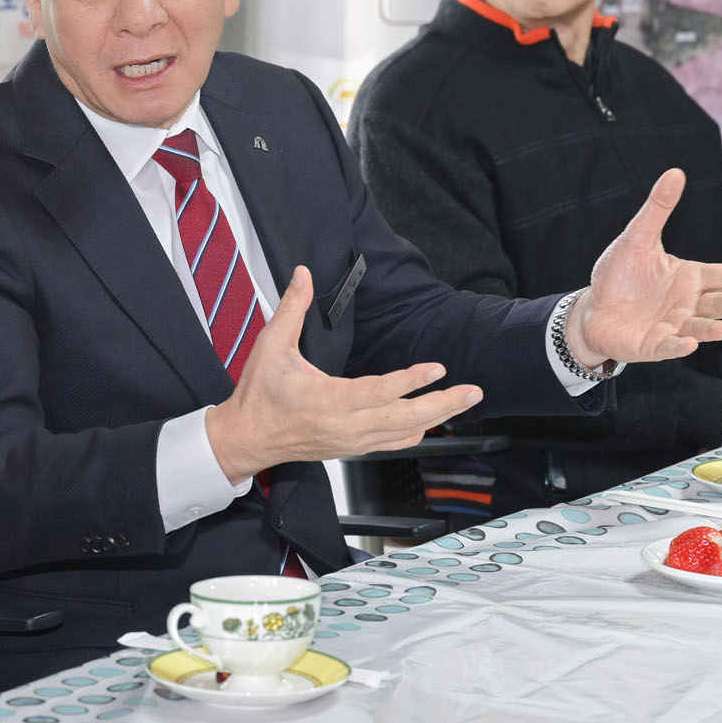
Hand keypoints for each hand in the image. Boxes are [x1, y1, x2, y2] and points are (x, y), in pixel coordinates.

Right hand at [202, 266, 483, 483]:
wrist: (248, 438)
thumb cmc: (259, 395)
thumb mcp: (270, 346)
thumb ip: (292, 308)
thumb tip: (303, 274)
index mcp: (327, 401)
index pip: (379, 392)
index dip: (411, 380)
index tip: (437, 368)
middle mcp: (346, 426)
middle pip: (405, 418)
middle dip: (443, 404)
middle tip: (473, 390)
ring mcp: (352, 442)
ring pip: (405, 433)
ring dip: (438, 415)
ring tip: (464, 399)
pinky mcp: (353, 448)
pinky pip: (394, 442)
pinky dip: (417, 430)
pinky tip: (433, 417)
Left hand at [567, 169, 721, 366]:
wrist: (593, 309)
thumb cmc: (619, 274)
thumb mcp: (637, 238)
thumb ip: (658, 209)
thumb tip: (676, 172)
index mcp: (689, 277)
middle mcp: (687, 303)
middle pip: (717, 303)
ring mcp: (673, 326)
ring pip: (699, 327)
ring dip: (712, 329)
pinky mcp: (653, 345)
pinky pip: (669, 347)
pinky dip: (679, 346)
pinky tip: (689, 343)